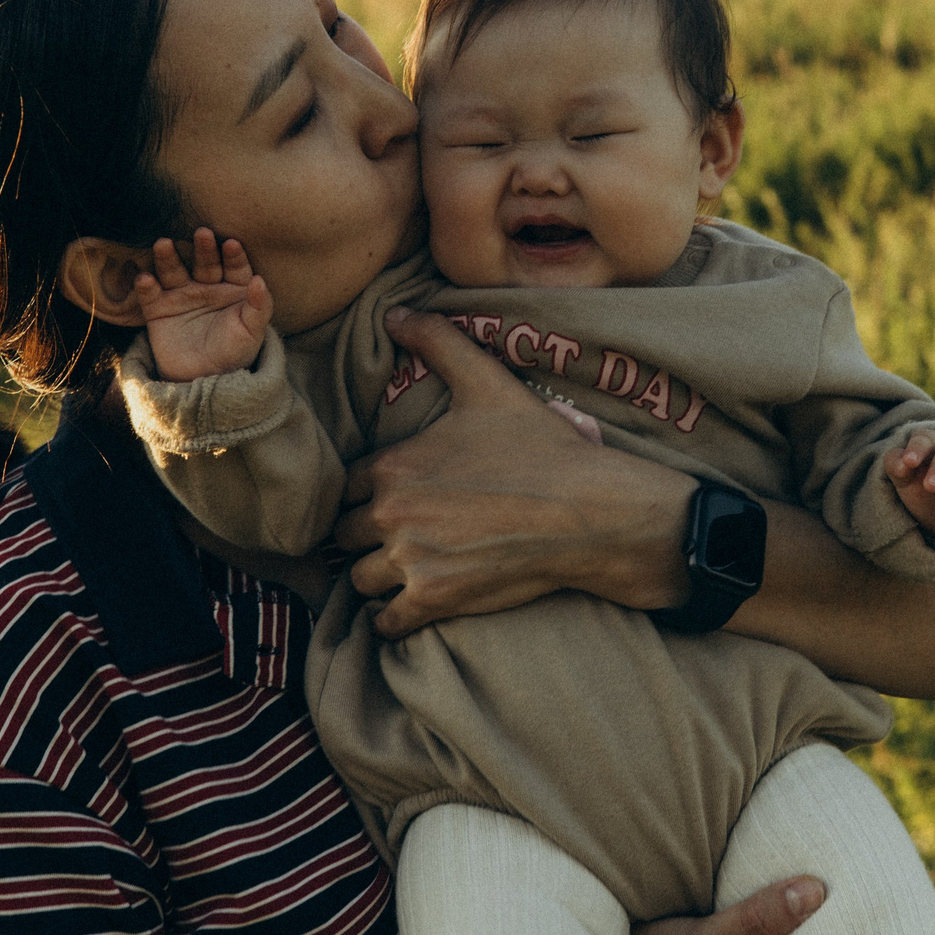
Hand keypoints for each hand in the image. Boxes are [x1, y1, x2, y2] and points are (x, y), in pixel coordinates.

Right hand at [128, 228, 270, 381]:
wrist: (205, 380)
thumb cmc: (235, 353)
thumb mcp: (252, 331)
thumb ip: (259, 306)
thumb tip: (260, 280)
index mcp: (234, 288)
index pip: (235, 266)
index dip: (233, 255)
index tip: (232, 244)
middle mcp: (207, 286)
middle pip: (204, 262)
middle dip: (203, 248)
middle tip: (202, 233)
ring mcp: (181, 295)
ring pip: (174, 271)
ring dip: (168, 257)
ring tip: (164, 244)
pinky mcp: (158, 309)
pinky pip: (150, 294)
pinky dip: (146, 286)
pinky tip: (145, 278)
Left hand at [334, 307, 695, 635]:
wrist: (588, 510)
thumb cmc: (540, 446)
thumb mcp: (487, 383)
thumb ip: (438, 341)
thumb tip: (396, 312)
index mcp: (393, 465)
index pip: (346, 490)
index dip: (368, 496)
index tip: (392, 501)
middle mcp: (391, 514)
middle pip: (346, 538)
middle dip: (367, 539)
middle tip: (399, 538)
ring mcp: (410, 561)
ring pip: (359, 581)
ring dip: (378, 579)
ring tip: (407, 571)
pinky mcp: (434, 600)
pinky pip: (385, 622)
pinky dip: (394, 618)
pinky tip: (413, 606)